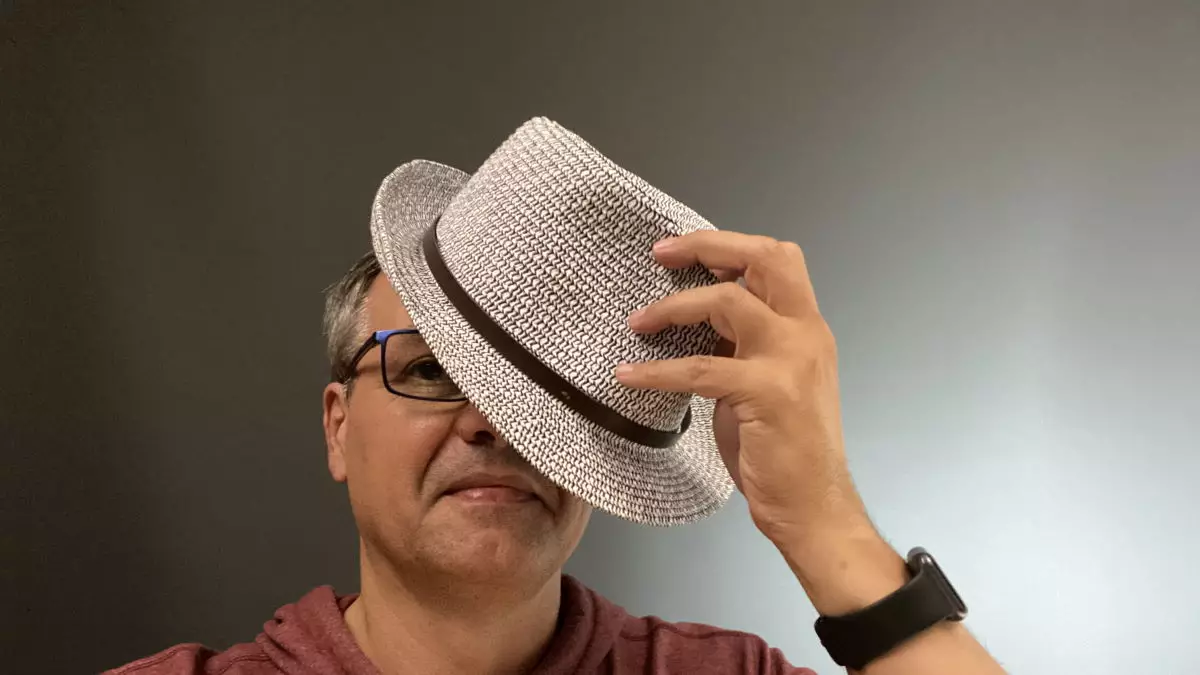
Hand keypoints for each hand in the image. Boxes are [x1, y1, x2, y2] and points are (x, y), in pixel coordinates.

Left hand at [615, 230, 870, 547]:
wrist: (813, 506)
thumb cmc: (786, 450)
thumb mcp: (767, 382)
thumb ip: (742, 346)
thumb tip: (694, 320)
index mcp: (807, 328)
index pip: (777, 259)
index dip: (730, 245)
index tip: (683, 252)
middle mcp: (805, 334)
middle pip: (764, 258)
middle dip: (707, 246)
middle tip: (660, 254)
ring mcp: (790, 360)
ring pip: (726, 302)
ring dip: (672, 307)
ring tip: (636, 322)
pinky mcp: (767, 392)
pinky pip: (698, 368)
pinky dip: (656, 371)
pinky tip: (628, 376)